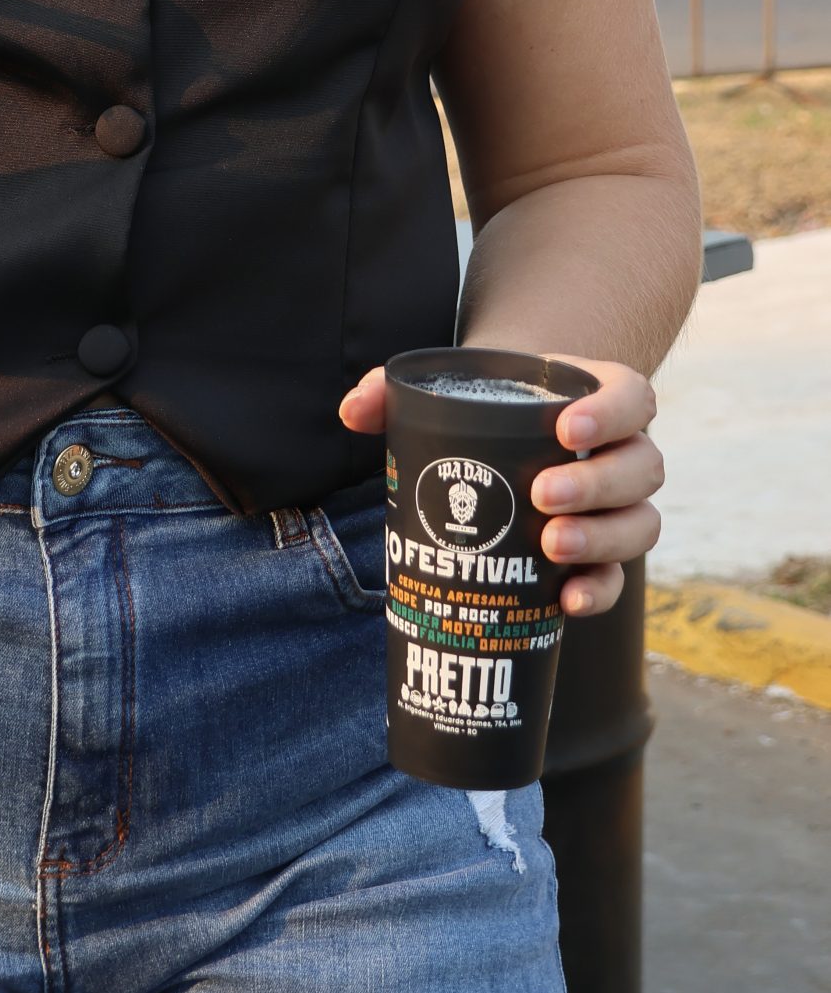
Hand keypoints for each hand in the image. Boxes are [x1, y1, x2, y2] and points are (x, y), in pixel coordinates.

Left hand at [338, 354, 662, 618]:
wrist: (496, 448)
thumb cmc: (481, 412)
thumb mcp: (447, 393)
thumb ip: (393, 391)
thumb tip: (352, 411)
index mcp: (599, 399)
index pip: (633, 397)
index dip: (611, 413)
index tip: (564, 428)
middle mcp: (623, 452)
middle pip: (641, 467)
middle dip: (596, 485)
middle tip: (541, 495)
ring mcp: (618, 508)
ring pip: (641, 524)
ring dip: (603, 539)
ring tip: (551, 546)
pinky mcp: (602, 556)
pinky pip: (619, 578)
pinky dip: (599, 591)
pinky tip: (566, 601)